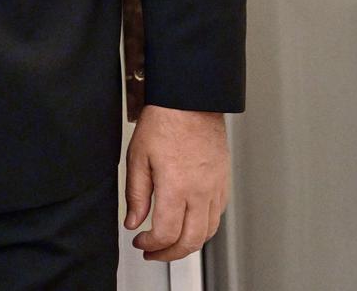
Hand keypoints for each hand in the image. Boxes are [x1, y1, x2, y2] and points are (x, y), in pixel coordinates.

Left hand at [124, 105, 229, 260]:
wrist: (191, 103)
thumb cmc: (164, 123)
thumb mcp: (137, 156)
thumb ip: (136, 194)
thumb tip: (133, 222)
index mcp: (176, 187)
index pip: (167, 233)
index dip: (151, 244)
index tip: (140, 241)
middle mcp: (200, 193)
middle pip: (191, 241)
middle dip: (169, 254)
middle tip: (152, 252)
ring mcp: (215, 190)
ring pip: (208, 233)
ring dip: (187, 245)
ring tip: (168, 243)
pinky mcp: (223, 184)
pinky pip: (216, 217)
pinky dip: (202, 228)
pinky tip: (187, 224)